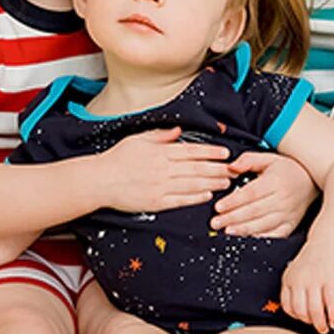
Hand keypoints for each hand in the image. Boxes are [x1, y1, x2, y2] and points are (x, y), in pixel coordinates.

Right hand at [102, 128, 231, 211]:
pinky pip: (180, 200)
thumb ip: (160, 136)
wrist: (100, 181)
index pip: (192, 151)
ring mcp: (160, 186)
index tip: (225, 153)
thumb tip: (178, 131)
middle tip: (233, 170)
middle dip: (217, 169)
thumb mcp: (138, 140)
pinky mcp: (156, 202)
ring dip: (212, 183)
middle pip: (197, 168)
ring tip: (226, 183)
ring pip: (192, 184)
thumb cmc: (117, 159)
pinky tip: (207, 196)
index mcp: (160, 152)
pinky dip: (195, 198)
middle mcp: (163, 169)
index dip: (211, 152)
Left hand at [210, 153, 316, 236]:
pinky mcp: (290, 225)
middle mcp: (283, 199)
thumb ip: (248, 160)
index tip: (218, 207)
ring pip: (262, 225)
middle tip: (216, 222)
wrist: (311, 181)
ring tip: (227, 231)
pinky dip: (259, 238)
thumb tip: (231, 167)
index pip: (250, 193)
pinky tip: (246, 239)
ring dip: (243, 229)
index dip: (233, 201)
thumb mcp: (268, 158)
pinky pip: (274, 235)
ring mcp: (288, 214)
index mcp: (275, 181)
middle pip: (254, 211)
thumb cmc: (286, 169)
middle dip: (232, 218)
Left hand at [280, 244, 333, 333]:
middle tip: (317, 327)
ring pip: (314, 310)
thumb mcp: (298, 272)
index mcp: (289, 279)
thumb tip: (301, 312)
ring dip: (321, 323)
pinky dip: (332, 316)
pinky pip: (331, 303)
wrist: (329, 240)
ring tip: (326, 327)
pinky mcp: (330, 279)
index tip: (305, 320)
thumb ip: (296, 288)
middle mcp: (299, 280)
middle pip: (300, 311)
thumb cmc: (315, 259)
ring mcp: (315, 280)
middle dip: (309, 322)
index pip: (287, 306)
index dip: (296, 317)